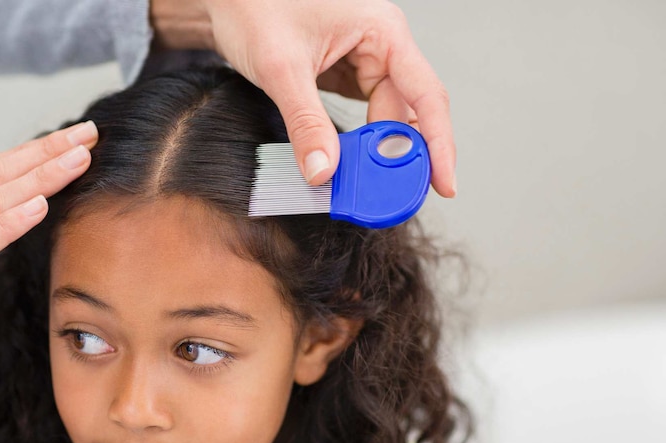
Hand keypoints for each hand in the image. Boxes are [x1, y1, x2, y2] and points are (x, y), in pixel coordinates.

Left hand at [151, 0, 455, 195]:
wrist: (225, 0)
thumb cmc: (255, 8)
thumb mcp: (281, 69)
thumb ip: (305, 123)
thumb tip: (324, 172)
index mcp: (382, 32)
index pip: (425, 95)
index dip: (438, 144)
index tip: (443, 184)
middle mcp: (382, 46)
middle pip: (406, 112)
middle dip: (397, 157)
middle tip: (387, 198)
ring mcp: (365, 61)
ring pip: (384, 118)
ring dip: (375, 152)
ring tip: (363, 186)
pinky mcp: (345, 75)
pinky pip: (362, 115)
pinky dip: (357, 143)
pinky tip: (348, 164)